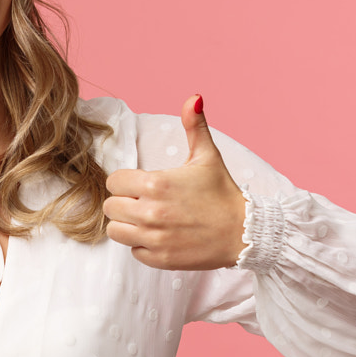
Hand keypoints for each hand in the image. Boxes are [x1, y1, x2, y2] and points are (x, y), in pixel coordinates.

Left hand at [103, 93, 249, 270]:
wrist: (245, 232)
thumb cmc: (223, 193)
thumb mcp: (207, 157)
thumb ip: (194, 126)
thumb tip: (194, 98)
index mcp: (156, 184)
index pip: (114, 182)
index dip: (126, 182)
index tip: (142, 186)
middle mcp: (151, 212)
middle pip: (111, 207)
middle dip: (125, 203)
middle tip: (146, 203)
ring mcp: (155, 238)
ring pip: (115, 231)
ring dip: (128, 226)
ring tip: (149, 221)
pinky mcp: (161, 259)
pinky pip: (133, 251)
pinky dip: (143, 245)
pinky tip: (161, 236)